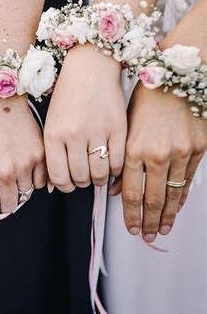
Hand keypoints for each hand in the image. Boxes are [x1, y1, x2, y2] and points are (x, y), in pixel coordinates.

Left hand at [0, 96, 46, 226]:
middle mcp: (4, 173)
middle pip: (10, 207)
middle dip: (4, 198)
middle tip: (0, 181)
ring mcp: (25, 165)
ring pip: (26, 194)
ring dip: (19, 186)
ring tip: (10, 165)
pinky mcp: (41, 156)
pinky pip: (42, 181)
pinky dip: (35, 176)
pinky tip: (24, 161)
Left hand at [45, 45, 125, 191]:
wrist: (90, 67)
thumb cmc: (68, 95)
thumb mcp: (52, 122)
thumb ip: (53, 152)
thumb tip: (54, 184)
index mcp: (53, 134)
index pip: (58, 177)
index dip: (65, 186)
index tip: (69, 184)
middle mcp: (74, 135)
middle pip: (80, 178)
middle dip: (82, 182)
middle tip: (85, 176)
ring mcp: (97, 131)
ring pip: (100, 174)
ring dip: (100, 178)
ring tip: (98, 170)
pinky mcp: (118, 128)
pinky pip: (118, 162)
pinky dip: (116, 169)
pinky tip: (111, 162)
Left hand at [110, 83, 205, 240]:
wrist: (177, 77)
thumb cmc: (145, 100)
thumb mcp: (125, 127)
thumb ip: (120, 159)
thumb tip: (115, 189)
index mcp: (135, 149)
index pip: (131, 193)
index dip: (130, 214)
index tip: (130, 228)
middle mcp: (158, 155)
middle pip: (152, 199)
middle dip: (147, 221)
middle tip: (144, 236)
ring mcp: (181, 154)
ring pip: (173, 194)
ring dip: (166, 216)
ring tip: (160, 230)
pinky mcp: (199, 150)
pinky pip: (189, 181)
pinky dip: (181, 198)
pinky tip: (176, 209)